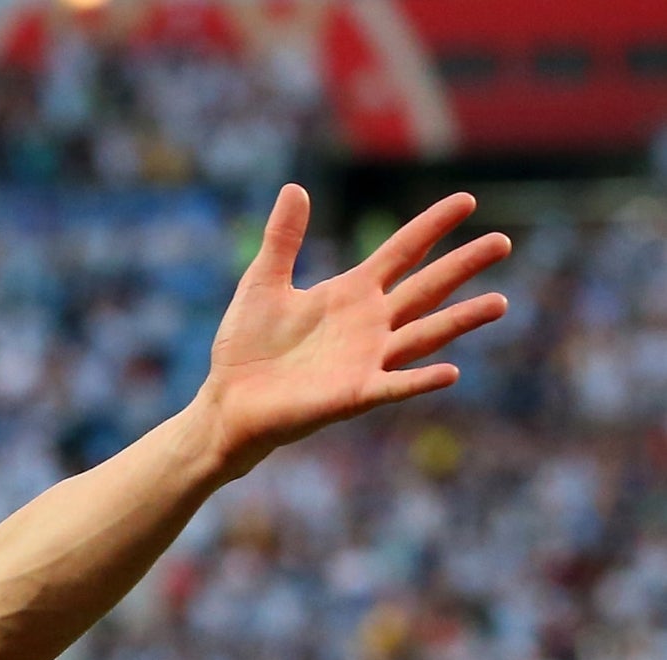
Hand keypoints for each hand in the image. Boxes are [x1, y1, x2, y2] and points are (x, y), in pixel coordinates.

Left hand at [198, 185, 509, 473]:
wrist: (227, 402)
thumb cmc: (246, 346)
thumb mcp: (262, 282)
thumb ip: (282, 239)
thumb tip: (294, 187)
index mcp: (351, 293)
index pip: (402, 252)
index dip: (432, 226)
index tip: (467, 200)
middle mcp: (369, 324)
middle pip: (427, 289)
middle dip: (463, 266)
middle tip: (503, 242)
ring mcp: (366, 360)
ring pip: (424, 335)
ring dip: (461, 320)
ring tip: (501, 302)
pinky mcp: (353, 395)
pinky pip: (394, 386)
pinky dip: (421, 381)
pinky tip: (451, 371)